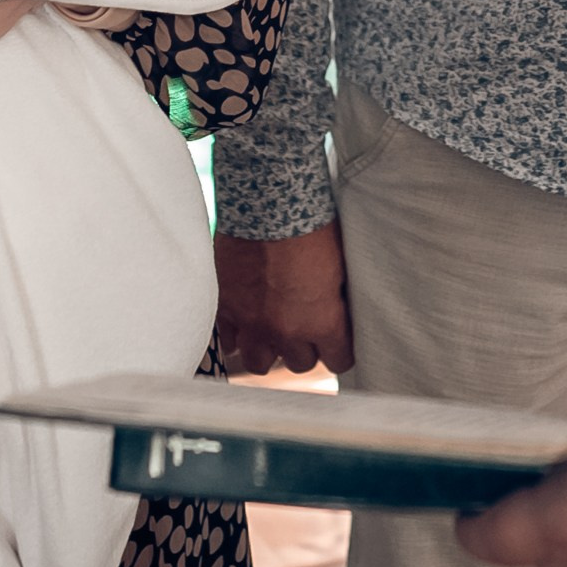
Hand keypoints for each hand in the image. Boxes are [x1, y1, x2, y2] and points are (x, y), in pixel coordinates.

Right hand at [214, 222, 354, 373]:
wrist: (269, 203)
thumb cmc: (312, 225)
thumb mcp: (340, 265)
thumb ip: (335, 301)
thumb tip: (339, 313)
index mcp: (322, 321)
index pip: (339, 360)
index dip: (340, 350)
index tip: (338, 342)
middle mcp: (287, 331)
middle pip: (300, 364)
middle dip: (305, 348)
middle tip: (305, 329)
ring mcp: (252, 323)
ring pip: (260, 363)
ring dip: (269, 349)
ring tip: (273, 331)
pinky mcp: (226, 308)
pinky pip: (228, 341)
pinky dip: (237, 335)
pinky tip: (245, 321)